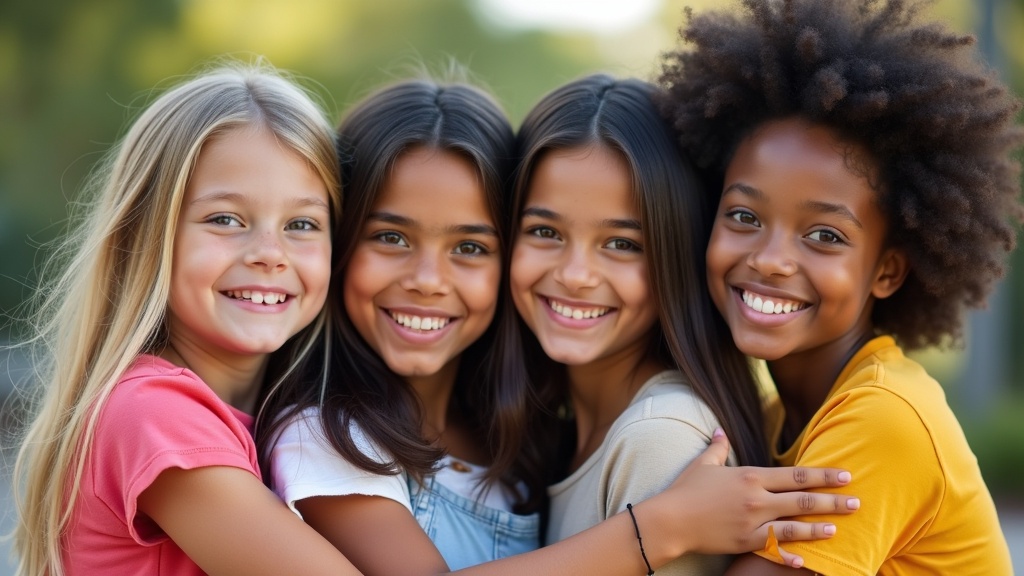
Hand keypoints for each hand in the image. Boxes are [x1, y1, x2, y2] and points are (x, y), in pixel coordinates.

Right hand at [635, 429, 858, 568]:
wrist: (671, 519)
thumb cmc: (685, 490)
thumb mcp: (703, 465)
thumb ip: (717, 447)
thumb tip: (719, 430)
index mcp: (750, 476)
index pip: (795, 474)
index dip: (822, 475)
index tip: (845, 475)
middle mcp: (756, 499)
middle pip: (803, 500)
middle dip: (833, 501)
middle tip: (856, 502)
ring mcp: (752, 522)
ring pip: (795, 525)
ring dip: (819, 528)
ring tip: (838, 528)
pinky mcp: (745, 542)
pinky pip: (775, 548)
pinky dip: (790, 555)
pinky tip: (807, 560)